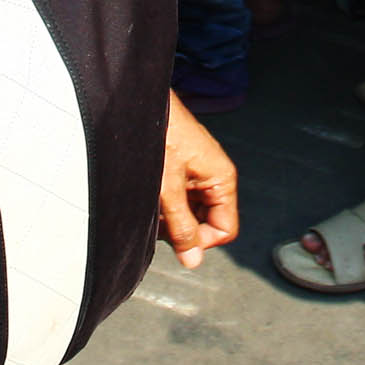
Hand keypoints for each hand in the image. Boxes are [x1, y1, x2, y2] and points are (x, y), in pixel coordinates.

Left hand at [157, 94, 238, 266]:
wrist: (140, 104)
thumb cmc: (159, 134)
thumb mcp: (168, 189)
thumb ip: (181, 226)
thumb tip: (193, 261)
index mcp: (222, 179)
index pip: (224, 229)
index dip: (201, 240)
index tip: (176, 235)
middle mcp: (215, 176)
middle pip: (207, 222)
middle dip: (183, 227)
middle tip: (159, 216)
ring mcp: (198, 172)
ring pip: (191, 212)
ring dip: (171, 216)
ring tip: (152, 200)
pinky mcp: (183, 169)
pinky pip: (181, 198)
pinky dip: (165, 203)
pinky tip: (150, 193)